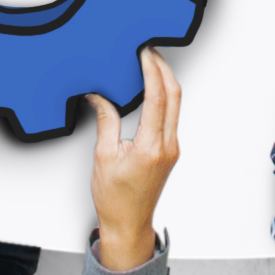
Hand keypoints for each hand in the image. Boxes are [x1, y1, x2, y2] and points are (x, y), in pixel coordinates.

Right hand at [86, 48, 182, 267]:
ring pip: (175, 105)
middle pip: (174, 96)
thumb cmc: (115, 199)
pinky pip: (171, 116)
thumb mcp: (103, 156)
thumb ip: (105, 121)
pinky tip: (151, 89)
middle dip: (163, 68)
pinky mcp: (170, 151)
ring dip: (165, 81)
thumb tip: (99, 94)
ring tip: (148, 63)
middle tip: (149, 49)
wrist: (128, 224)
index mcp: (150, 147)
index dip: (152, 70)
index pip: (157, 98)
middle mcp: (167, 146)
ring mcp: (172, 149)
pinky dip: (163, 97)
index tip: (144, 52)